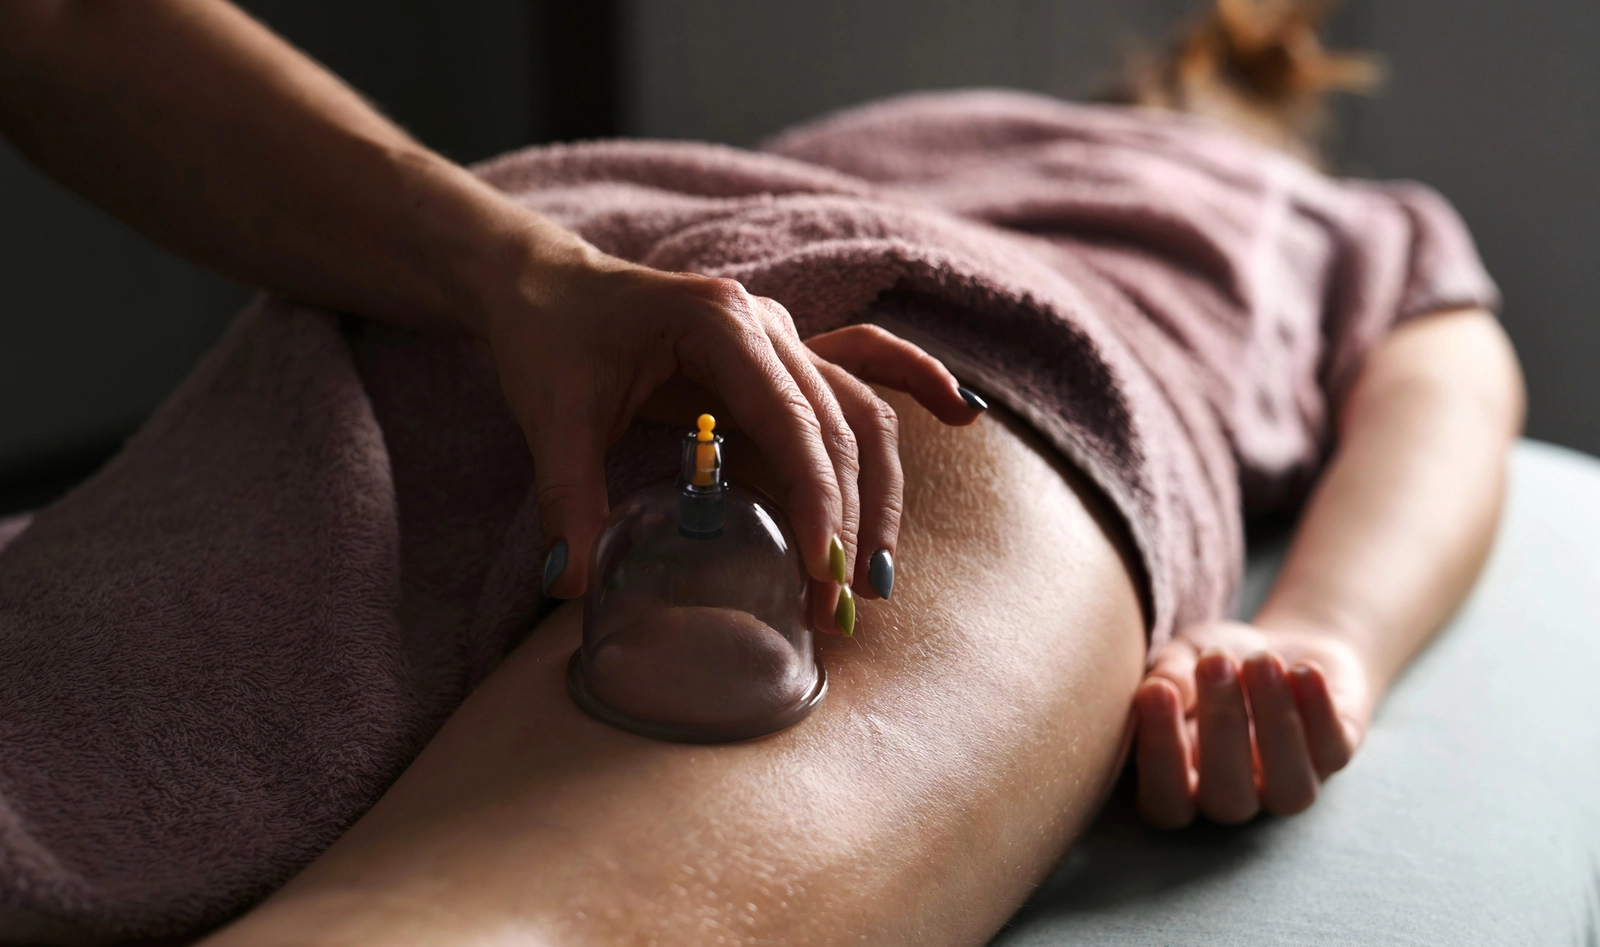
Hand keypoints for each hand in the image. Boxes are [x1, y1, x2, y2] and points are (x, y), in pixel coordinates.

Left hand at [478, 244, 980, 603]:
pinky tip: (964, 414)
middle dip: (848, 520)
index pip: (791, 423)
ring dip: (877, 494)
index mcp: (721, 325)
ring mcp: (782, 338)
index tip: (824, 570)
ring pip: (859, 416)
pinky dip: (916, 385)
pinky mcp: (780, 359)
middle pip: (840, 428)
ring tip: (875, 577)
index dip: (816, 500)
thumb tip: (571, 582)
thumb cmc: (551, 337)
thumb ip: (567, 497)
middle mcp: (767, 326)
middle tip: (841, 605)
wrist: (545, 285)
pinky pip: (865, 368)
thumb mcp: (552, 416)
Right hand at [1133, 619, 1372, 827]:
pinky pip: (1334, 750)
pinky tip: (1303, 668)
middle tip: (1214, 663)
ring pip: (1291, 790)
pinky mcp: (1335, 758)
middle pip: (1228, 800)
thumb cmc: (1217, 661)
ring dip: (1276, 725)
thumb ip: (1169, 674)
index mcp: (1184, 785)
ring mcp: (1289, 785)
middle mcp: (1237, 798)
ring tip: (1262, 661)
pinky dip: (1320, 709)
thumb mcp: (1184, 656)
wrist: (1281, 646)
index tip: (1156, 691)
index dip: (1161, 756)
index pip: (1166, 802)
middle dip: (1221, 728)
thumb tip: (1158, 688)